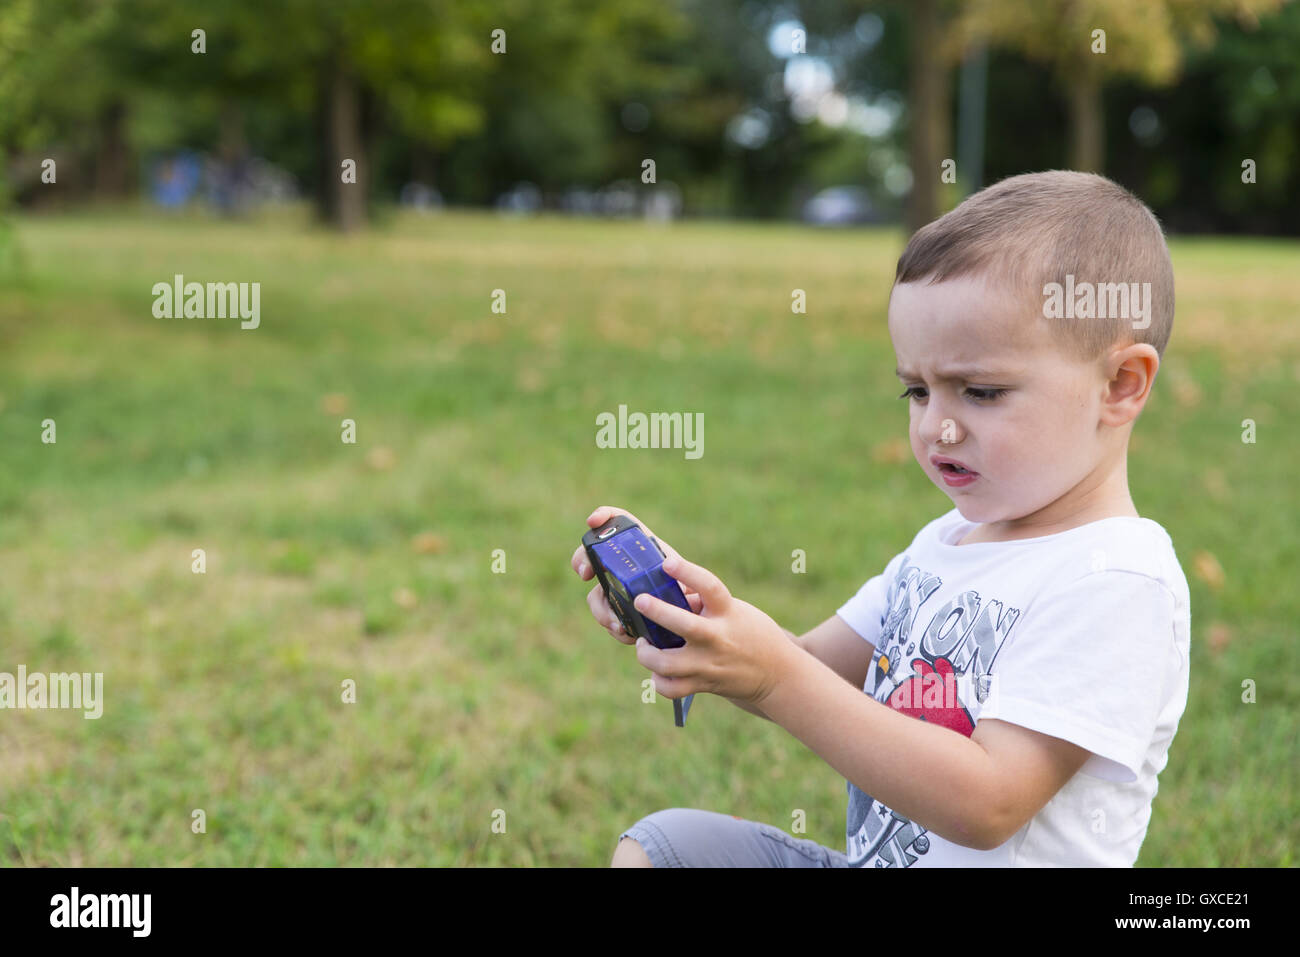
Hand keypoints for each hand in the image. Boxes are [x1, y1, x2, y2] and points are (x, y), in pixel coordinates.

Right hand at [570, 505, 702, 645]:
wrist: (698, 624)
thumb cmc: (696, 595)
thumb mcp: (693, 578)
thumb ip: (682, 572)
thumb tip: (669, 566)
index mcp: (643, 549)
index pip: (618, 522)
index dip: (604, 516)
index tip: (593, 522)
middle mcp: (626, 567)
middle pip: (591, 555)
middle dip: (582, 560)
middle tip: (586, 573)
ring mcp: (619, 589)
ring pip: (595, 593)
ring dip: (601, 608)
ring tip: (617, 623)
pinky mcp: (620, 612)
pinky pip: (606, 617)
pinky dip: (613, 626)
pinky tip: (626, 632)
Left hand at [629, 552, 797, 707]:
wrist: (777, 675)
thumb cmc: (751, 633)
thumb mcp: (735, 609)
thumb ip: (703, 602)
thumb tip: (669, 590)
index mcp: (728, 613)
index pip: (709, 587)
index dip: (687, 572)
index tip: (667, 562)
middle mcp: (717, 638)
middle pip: (684, 625)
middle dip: (658, 612)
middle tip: (640, 601)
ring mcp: (708, 664)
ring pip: (667, 664)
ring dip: (647, 653)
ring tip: (644, 643)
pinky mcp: (703, 685)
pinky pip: (671, 688)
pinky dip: (659, 681)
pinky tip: (657, 670)